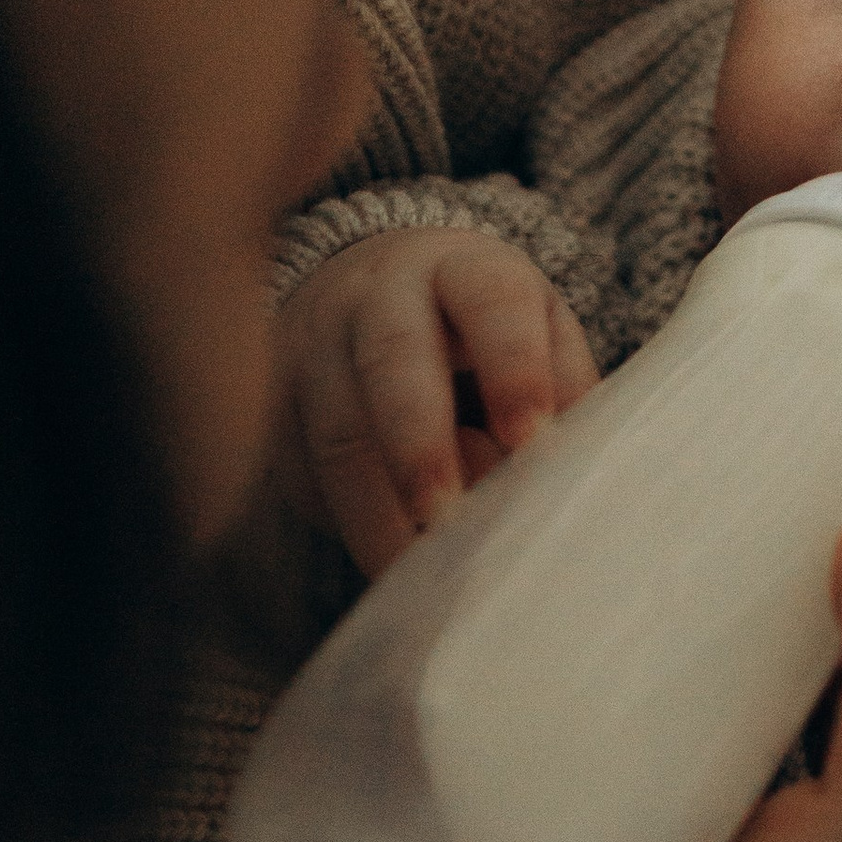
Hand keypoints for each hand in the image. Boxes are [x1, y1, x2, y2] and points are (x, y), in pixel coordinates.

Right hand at [278, 228, 595, 576]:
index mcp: (463, 267)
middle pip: (393, 362)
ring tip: (421, 573)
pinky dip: (346, 527)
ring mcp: (313, 347)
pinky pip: (302, 475)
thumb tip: (566, 470)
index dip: (514, 367)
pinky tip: (388, 567)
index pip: (491, 301)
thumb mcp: (537, 330)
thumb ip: (562, 389)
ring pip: (337, 433)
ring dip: (378, 513)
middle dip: (421, 445)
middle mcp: (377, 296)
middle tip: (449, 518)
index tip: (533, 438)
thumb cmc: (476, 327)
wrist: (364, 286)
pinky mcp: (275, 405)